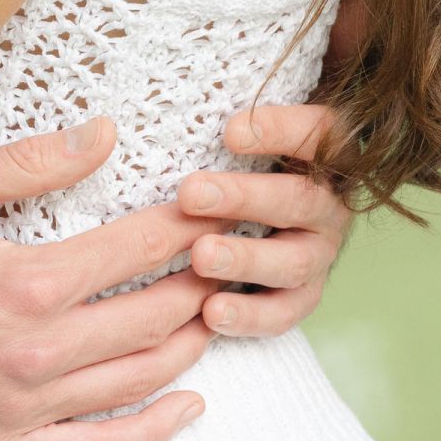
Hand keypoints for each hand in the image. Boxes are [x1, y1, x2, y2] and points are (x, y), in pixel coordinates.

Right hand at [0, 118, 219, 440]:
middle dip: (203, 282)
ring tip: (214, 316)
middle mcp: (38, 353)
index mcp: (28, 282)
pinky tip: (188, 409)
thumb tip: (104, 134)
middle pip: (155, 316)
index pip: (139, 248)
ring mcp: (23, 409)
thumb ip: (28, 163)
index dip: (188, 224)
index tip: (215, 205)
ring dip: (189, 347)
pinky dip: (153, 432)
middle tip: (230, 258)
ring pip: (139, 381)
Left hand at [178, 103, 351, 335]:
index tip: (229, 131)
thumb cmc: (237, 159)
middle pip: (299, 199)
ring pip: (293, 260)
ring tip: (200, 256)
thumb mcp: (235, 132)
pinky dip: (250, 315)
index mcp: (322, 153)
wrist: (267, 213)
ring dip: (245, 259)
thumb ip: (215, 125)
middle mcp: (327, 204)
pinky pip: (283, 312)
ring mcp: (318, 253)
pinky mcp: (301, 296)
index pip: (316, 133)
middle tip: (190, 194)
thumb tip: (113, 125)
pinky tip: (211, 312)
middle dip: (244, 198)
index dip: (279, 130)